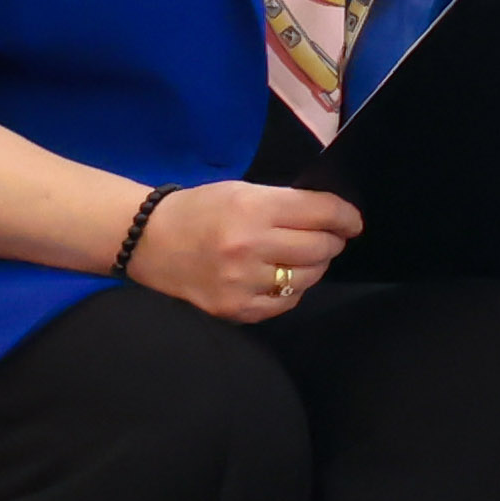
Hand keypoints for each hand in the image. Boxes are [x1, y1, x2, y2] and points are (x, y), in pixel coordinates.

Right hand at [136, 180, 361, 322]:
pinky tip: (279, 278)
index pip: (322, 213)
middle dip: (332, 241)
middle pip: (321, 247)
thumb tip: (332, 216)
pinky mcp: (234, 308)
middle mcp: (250, 247)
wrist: (146, 241)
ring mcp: (241, 282)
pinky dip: (291, 291)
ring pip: (308, 277)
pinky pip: (285, 303)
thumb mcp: (243, 192)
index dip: (346, 217)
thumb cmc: (200, 210)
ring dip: (314, 266)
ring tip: (302, 257)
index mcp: (254, 209)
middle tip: (327, 238)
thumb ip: (286, 203)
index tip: (353, 222)